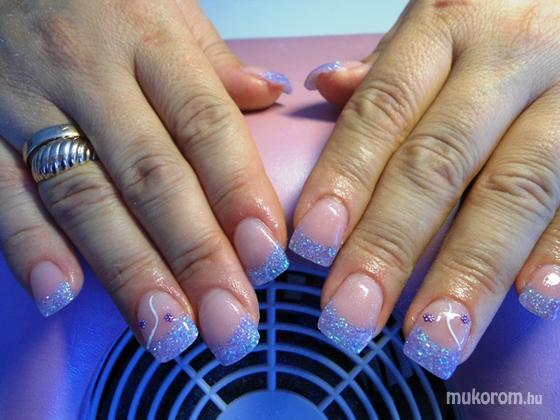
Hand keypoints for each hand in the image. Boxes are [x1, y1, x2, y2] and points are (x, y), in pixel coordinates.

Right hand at [0, 0, 291, 363]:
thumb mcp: (162, 5)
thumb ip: (212, 60)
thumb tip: (268, 94)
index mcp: (147, 39)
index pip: (205, 125)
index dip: (239, 193)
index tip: (267, 255)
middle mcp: (90, 74)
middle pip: (152, 175)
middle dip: (195, 255)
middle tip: (229, 319)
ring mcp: (28, 103)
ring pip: (85, 197)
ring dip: (128, 270)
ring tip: (167, 329)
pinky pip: (3, 193)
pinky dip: (29, 246)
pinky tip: (62, 294)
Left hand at [291, 0, 559, 378]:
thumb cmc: (503, 14)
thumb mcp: (442, 18)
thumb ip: (390, 66)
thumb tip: (327, 84)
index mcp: (447, 25)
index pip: (382, 110)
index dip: (344, 179)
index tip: (311, 246)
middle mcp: (509, 57)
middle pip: (438, 163)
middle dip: (390, 247)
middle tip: (351, 316)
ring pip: (515, 191)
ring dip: (470, 272)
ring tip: (432, 337)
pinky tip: (536, 298)